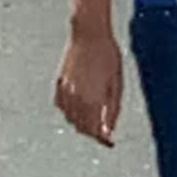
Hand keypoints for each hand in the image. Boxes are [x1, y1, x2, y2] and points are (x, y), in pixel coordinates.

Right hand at [54, 24, 122, 145]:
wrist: (89, 34)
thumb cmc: (108, 56)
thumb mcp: (117, 84)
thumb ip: (113, 110)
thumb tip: (109, 131)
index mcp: (92, 101)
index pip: (94, 131)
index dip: (102, 140)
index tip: (110, 142)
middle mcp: (76, 99)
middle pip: (81, 128)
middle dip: (93, 132)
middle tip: (104, 130)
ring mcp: (65, 91)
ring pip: (70, 119)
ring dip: (81, 123)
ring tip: (94, 118)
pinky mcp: (59, 84)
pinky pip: (62, 107)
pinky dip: (70, 112)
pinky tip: (80, 106)